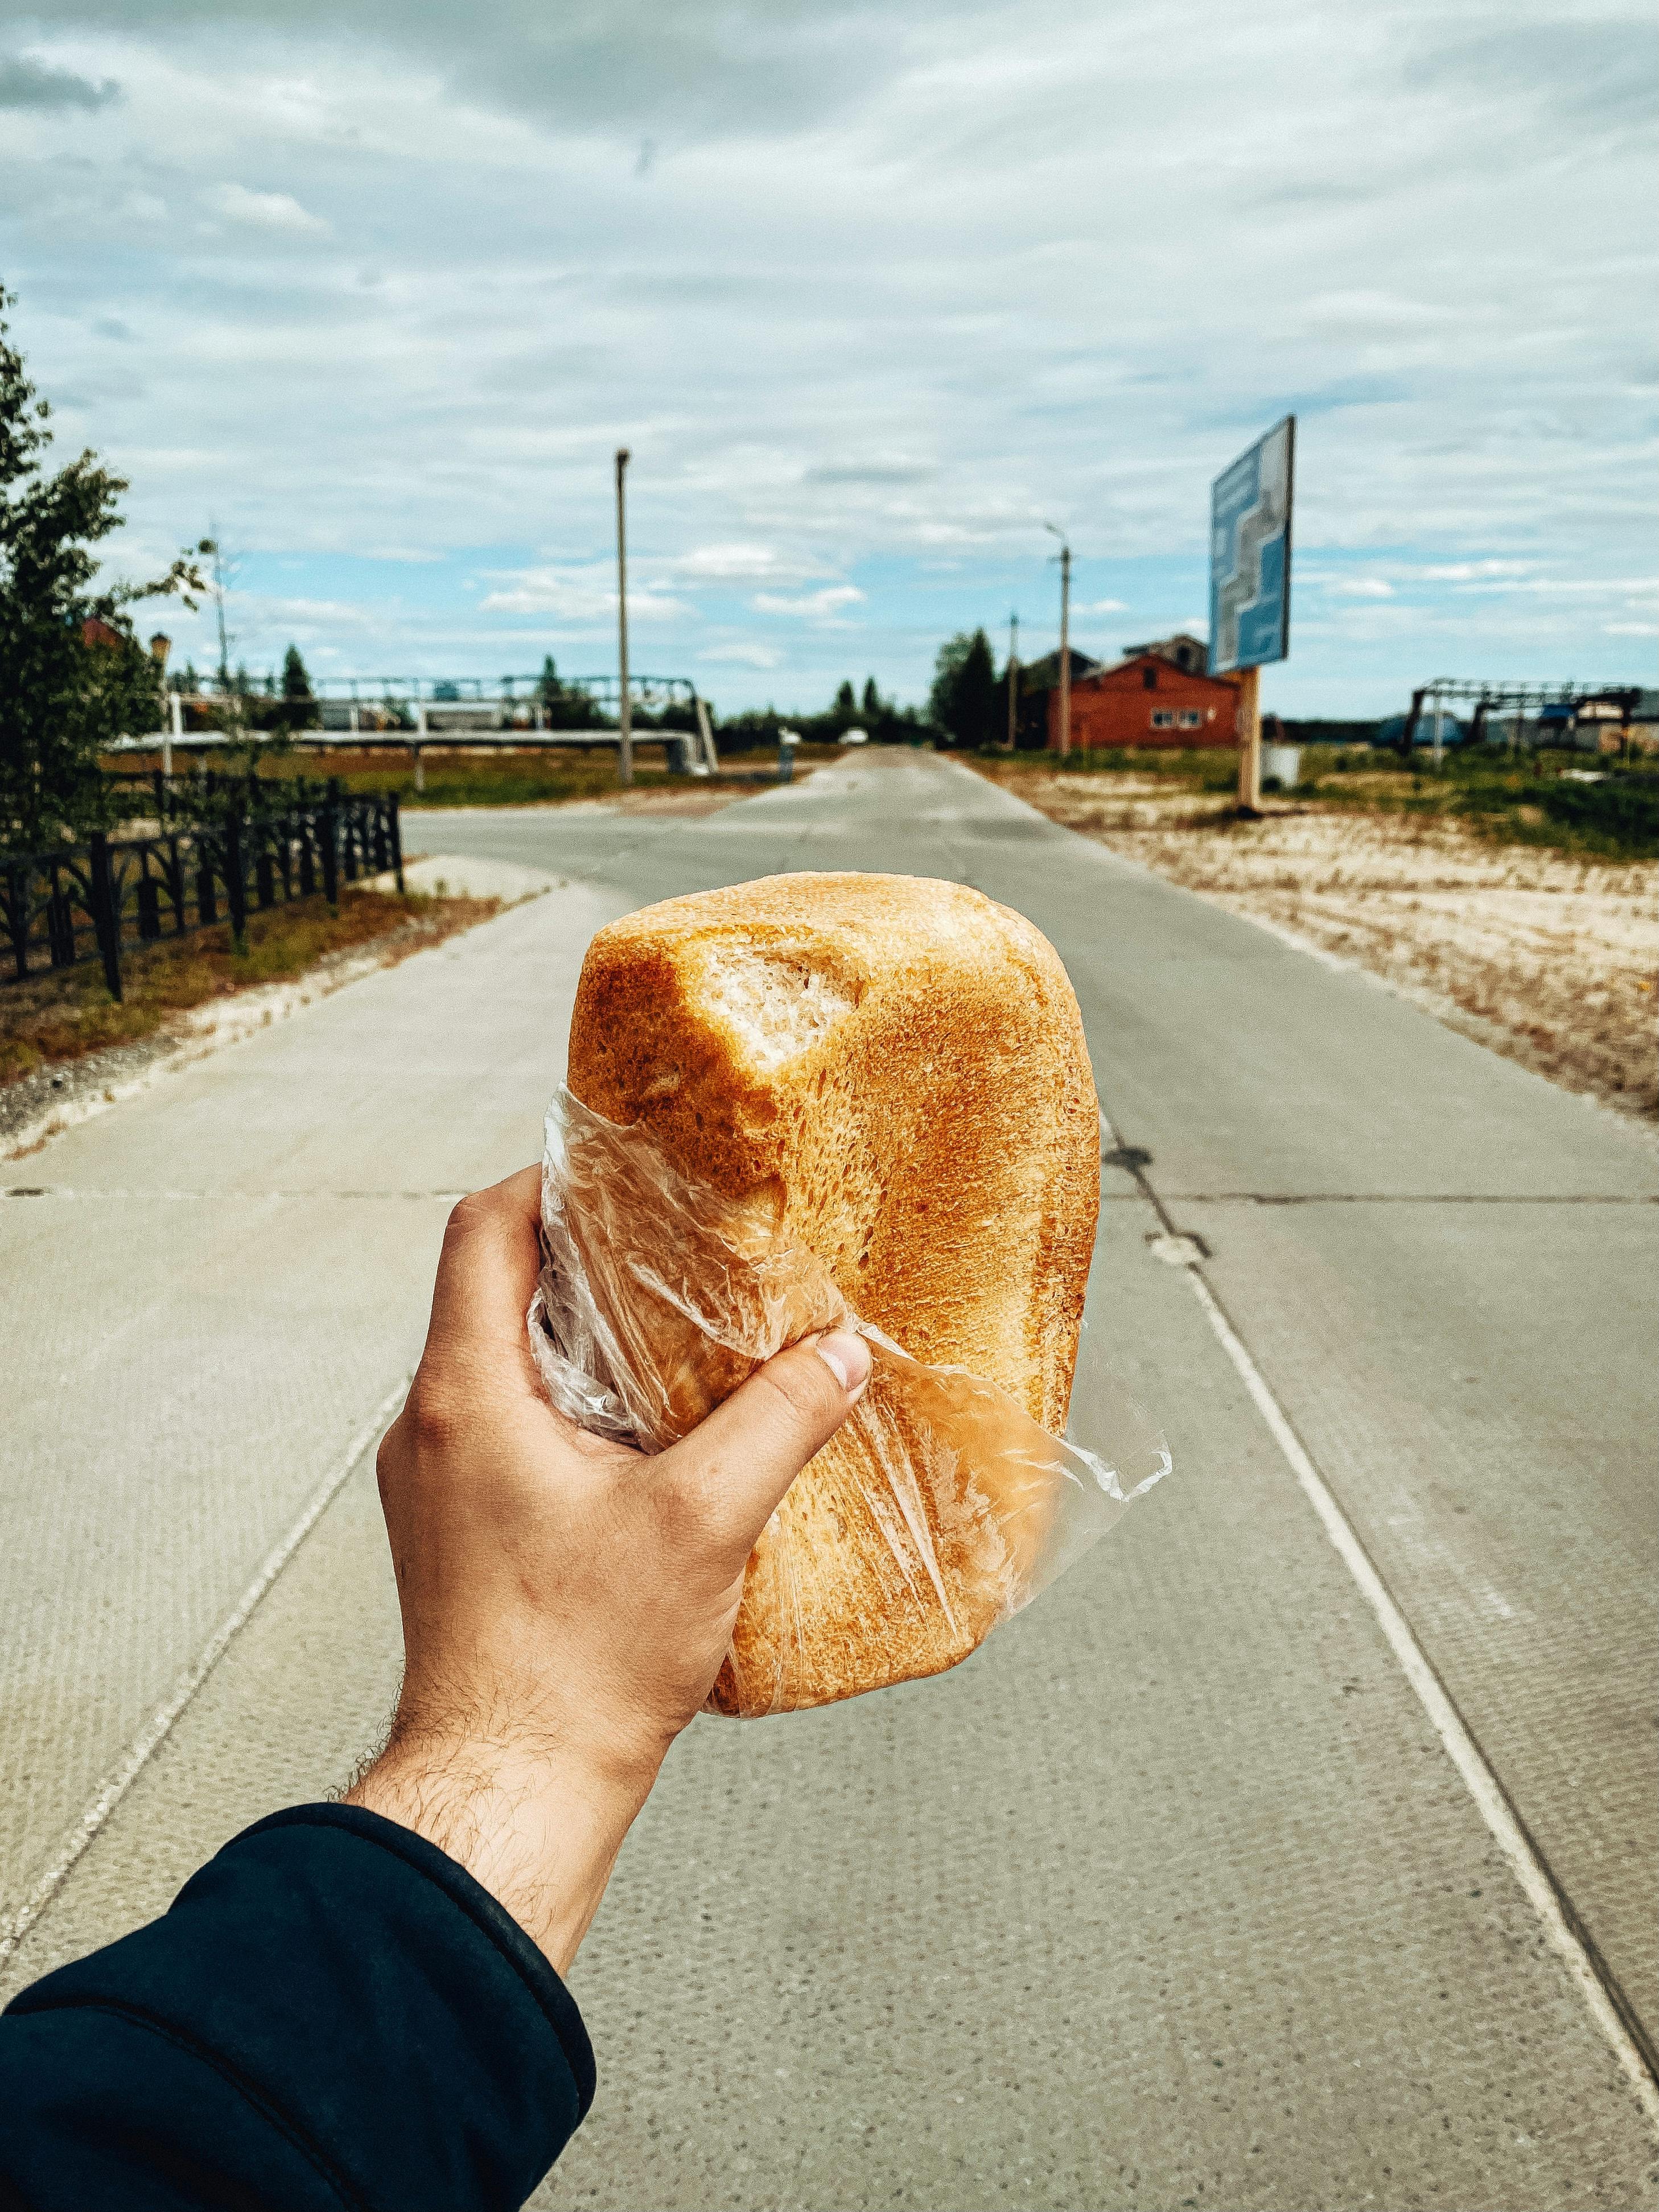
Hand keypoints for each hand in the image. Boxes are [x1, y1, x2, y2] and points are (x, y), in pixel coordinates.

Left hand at [345, 1166, 869, 1973]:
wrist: (507, 1792)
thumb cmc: (576, 1667)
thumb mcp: (704, 1523)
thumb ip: (779, 1423)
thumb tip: (839, 1360)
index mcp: (466, 1397)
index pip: (482, 1230)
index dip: (549, 1180)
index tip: (622, 1171)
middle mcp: (430, 1429)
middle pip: (490, 1289)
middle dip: (583, 1256)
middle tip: (674, 1245)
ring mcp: (435, 1486)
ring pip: (500, 1364)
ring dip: (581, 1338)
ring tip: (676, 1337)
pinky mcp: (457, 1535)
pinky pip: (505, 1431)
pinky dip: (570, 1407)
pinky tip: (651, 1439)